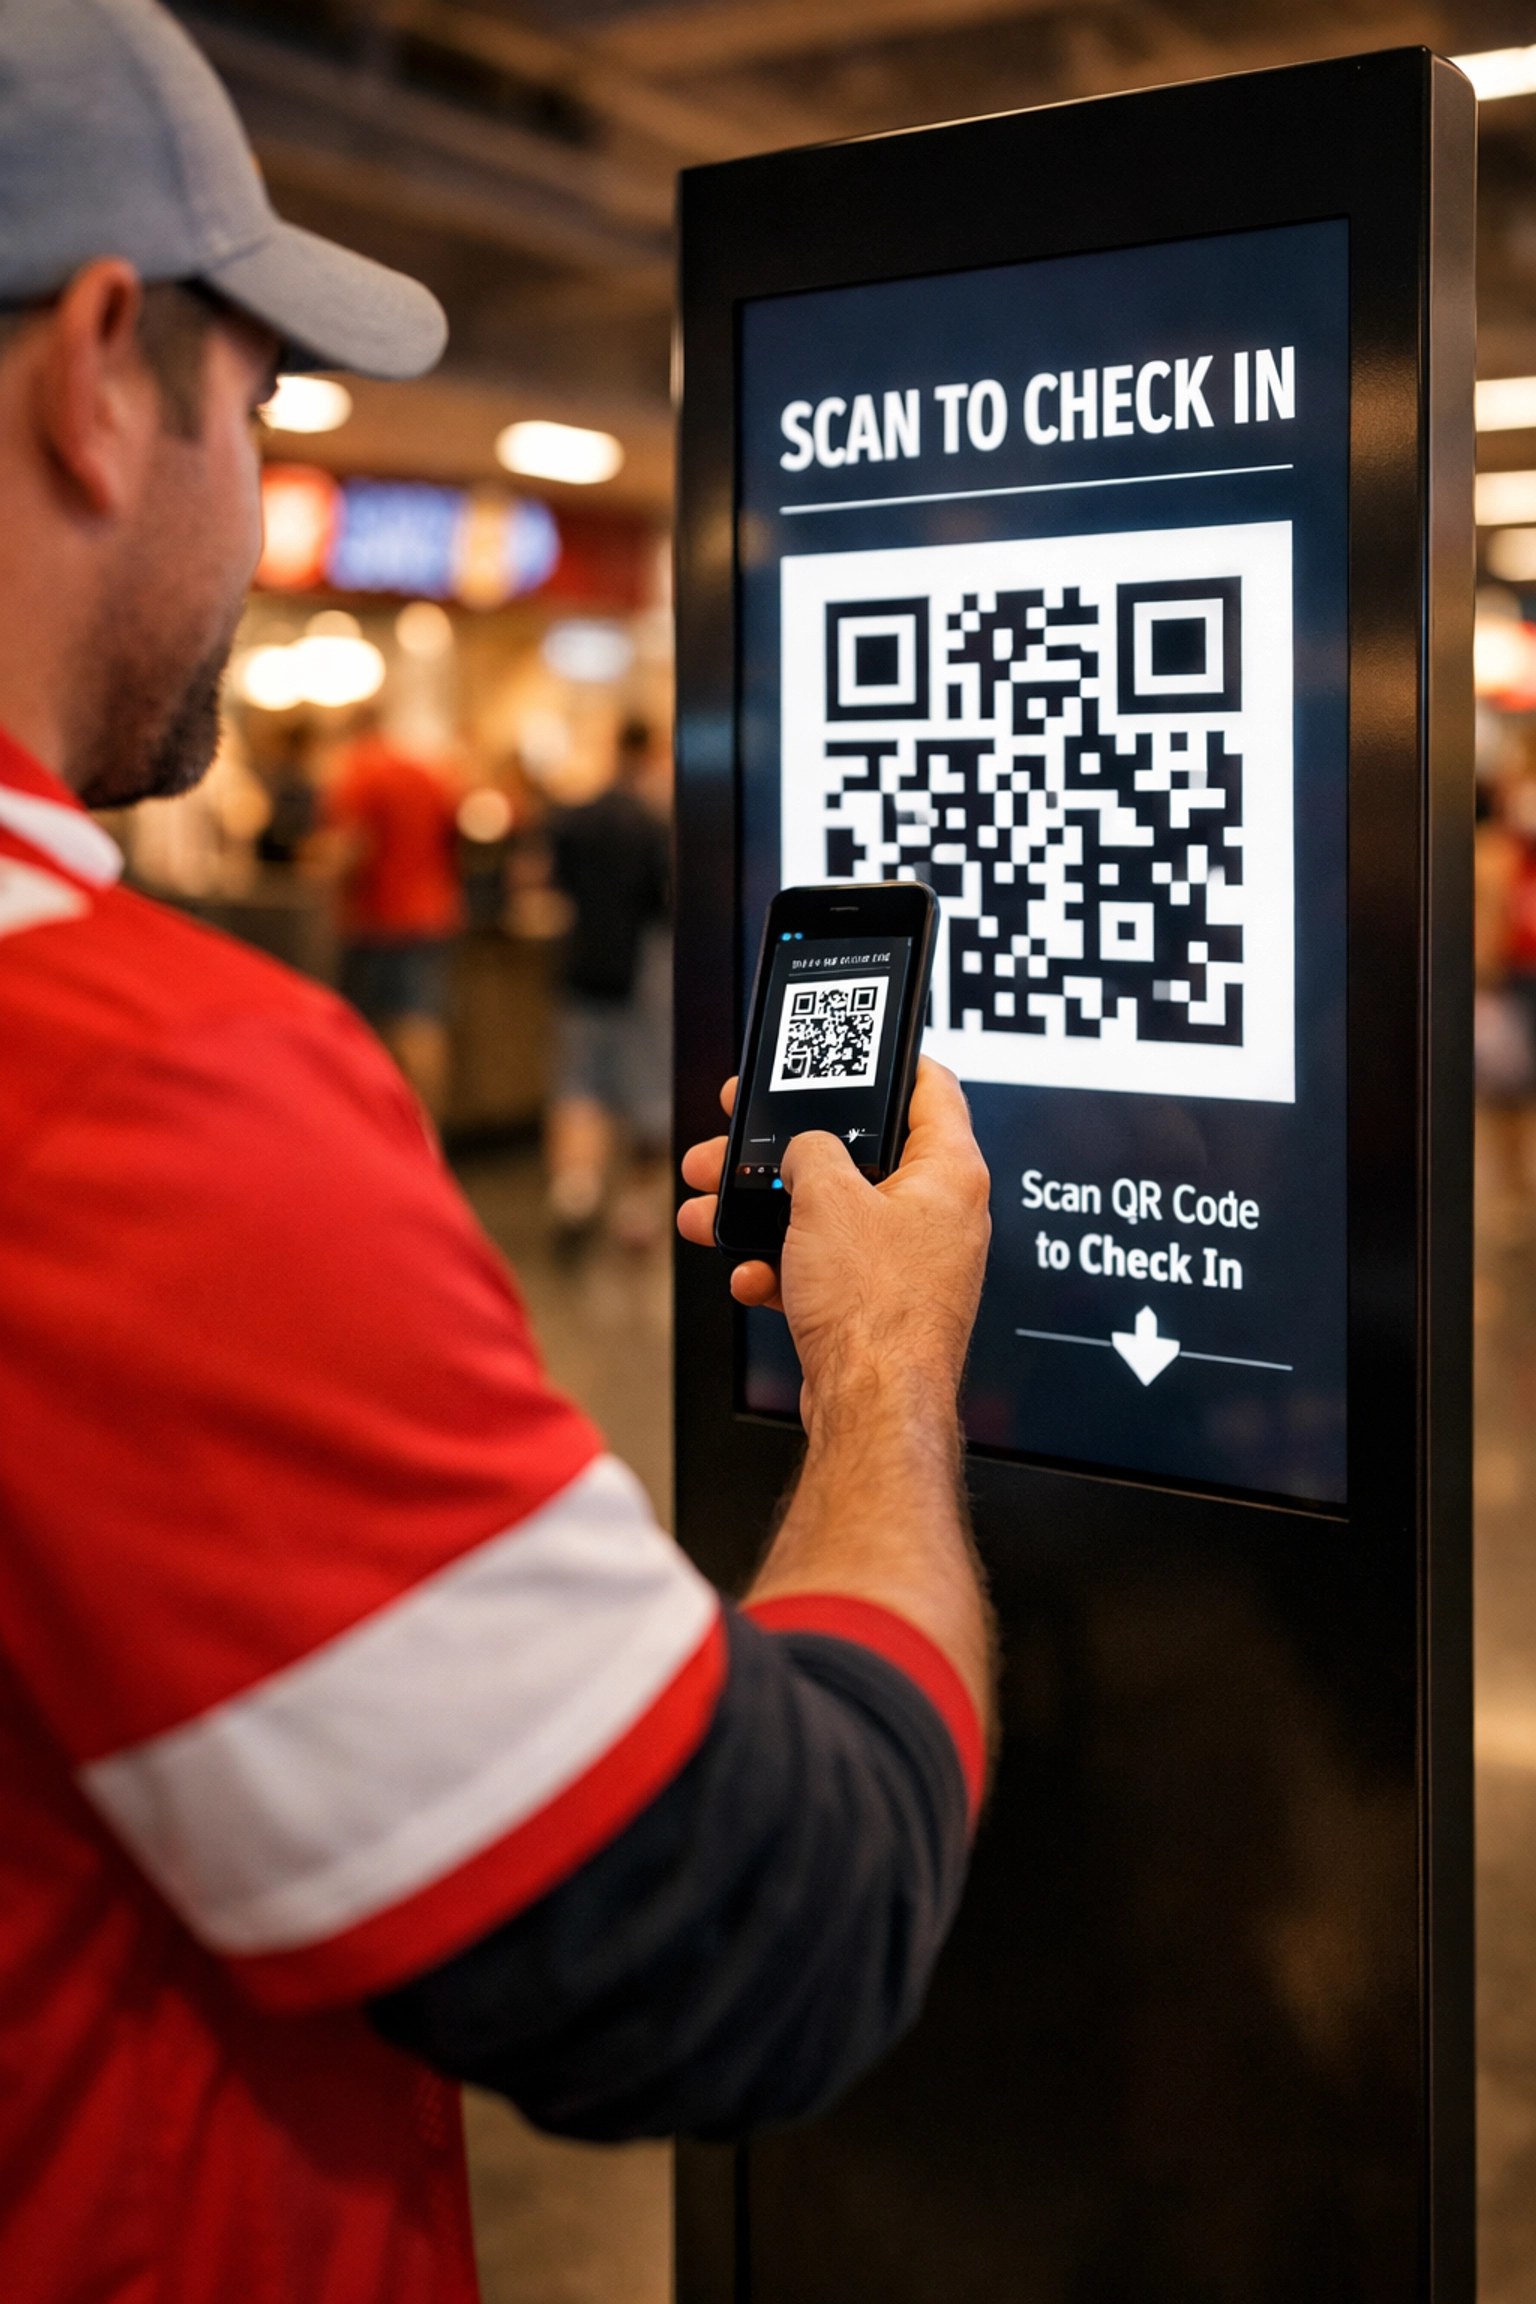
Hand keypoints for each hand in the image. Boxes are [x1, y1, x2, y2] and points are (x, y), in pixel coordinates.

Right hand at [677, 1059, 990, 1435]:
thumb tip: (803, 1146)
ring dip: (767, 1211)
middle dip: (785, 1149)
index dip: (889, 1060)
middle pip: (859, 1154)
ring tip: (709, 1206)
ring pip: (830, 1215)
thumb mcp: (825, 1197)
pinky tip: (752, 1276)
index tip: (853, 1050)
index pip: (931, 1087)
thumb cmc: (873, 1307)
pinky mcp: (879, 1305)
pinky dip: (783, 1267)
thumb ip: (809, 1149)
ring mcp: (910, 1263)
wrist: (870, 1408)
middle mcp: (939, 1214)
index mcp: (950, 1172)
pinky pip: (824, 1268)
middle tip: (738, 1135)